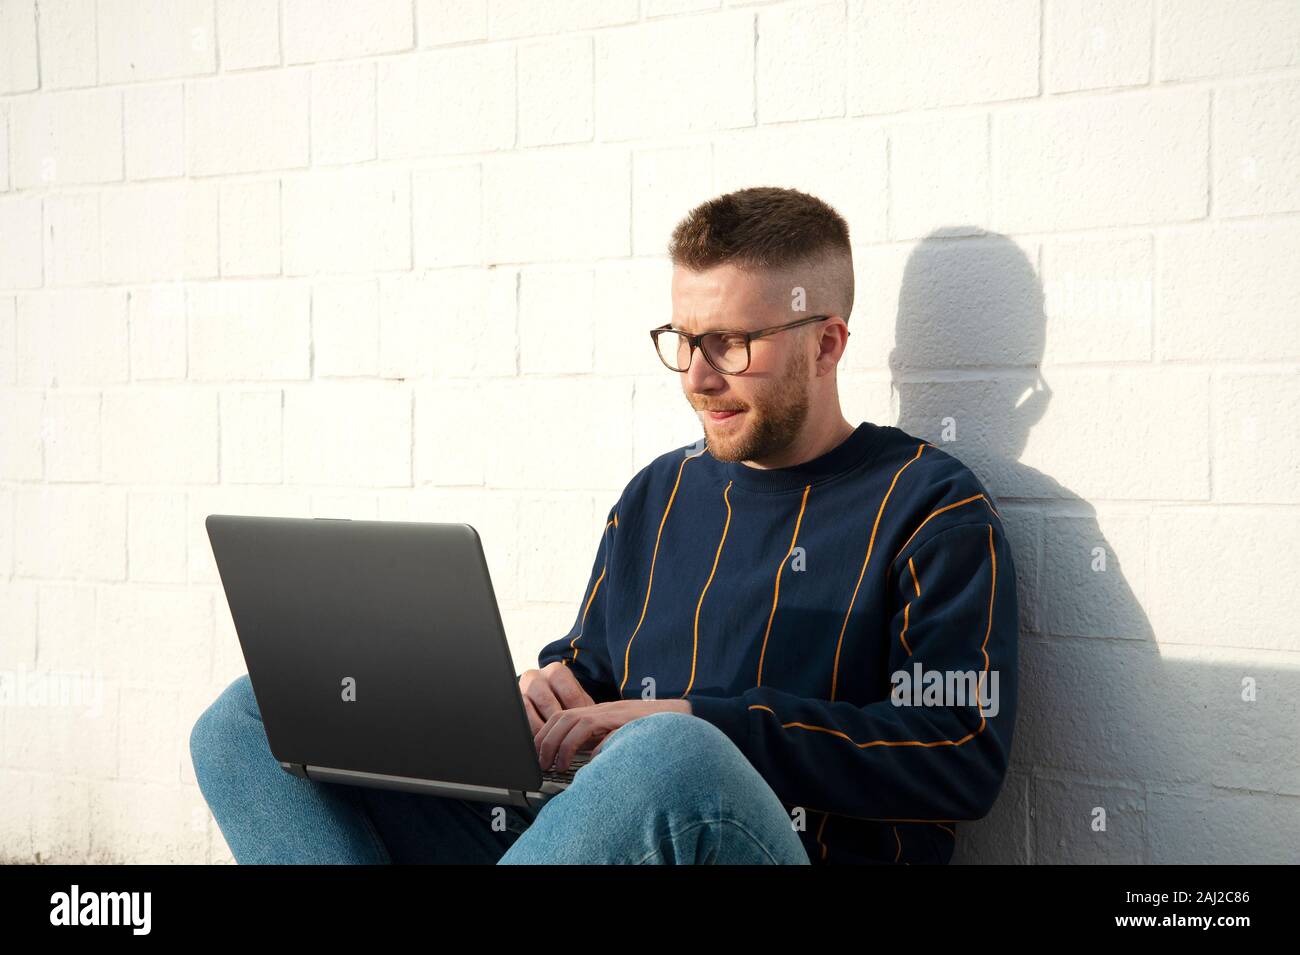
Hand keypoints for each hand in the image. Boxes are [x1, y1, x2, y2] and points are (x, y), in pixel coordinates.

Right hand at [517, 662, 595, 735]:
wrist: (544, 695)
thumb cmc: (565, 700)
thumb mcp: (578, 699)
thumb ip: (587, 710)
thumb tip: (597, 731)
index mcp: (557, 672)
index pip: (569, 695)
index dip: (579, 716)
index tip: (585, 731)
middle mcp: (536, 677)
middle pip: (548, 703)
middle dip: (560, 726)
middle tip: (570, 742)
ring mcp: (521, 690)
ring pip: (531, 713)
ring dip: (544, 731)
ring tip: (555, 745)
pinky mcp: (514, 703)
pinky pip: (521, 720)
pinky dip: (533, 733)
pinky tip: (543, 742)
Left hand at [535, 698, 691, 772]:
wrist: (679, 717)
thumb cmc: (649, 729)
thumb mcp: (617, 737)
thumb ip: (599, 744)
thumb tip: (582, 762)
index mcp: (596, 713)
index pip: (561, 717)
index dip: (544, 735)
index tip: (537, 756)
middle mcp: (601, 710)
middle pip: (562, 718)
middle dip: (546, 741)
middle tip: (542, 764)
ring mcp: (612, 713)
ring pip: (575, 722)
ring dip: (562, 745)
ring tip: (558, 767)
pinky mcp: (624, 719)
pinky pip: (600, 729)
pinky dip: (591, 746)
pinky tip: (589, 762)